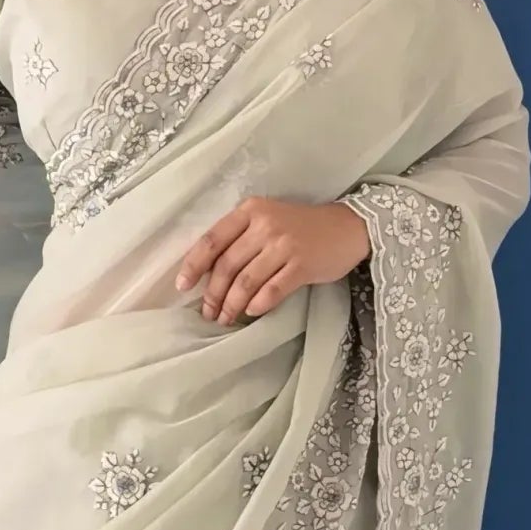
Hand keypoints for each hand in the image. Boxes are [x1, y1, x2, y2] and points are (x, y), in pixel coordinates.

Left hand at [175, 195, 370, 324]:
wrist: (347, 227)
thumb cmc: (301, 227)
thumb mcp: (267, 220)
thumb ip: (240, 238)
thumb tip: (208, 274)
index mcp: (250, 211)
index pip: (212, 240)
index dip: (194, 266)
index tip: (183, 286)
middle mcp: (265, 226)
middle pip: (226, 266)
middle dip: (212, 294)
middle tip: (208, 313)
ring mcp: (284, 245)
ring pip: (246, 282)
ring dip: (231, 305)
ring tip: (225, 318)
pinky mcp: (302, 265)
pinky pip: (271, 291)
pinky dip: (258, 305)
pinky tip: (251, 312)